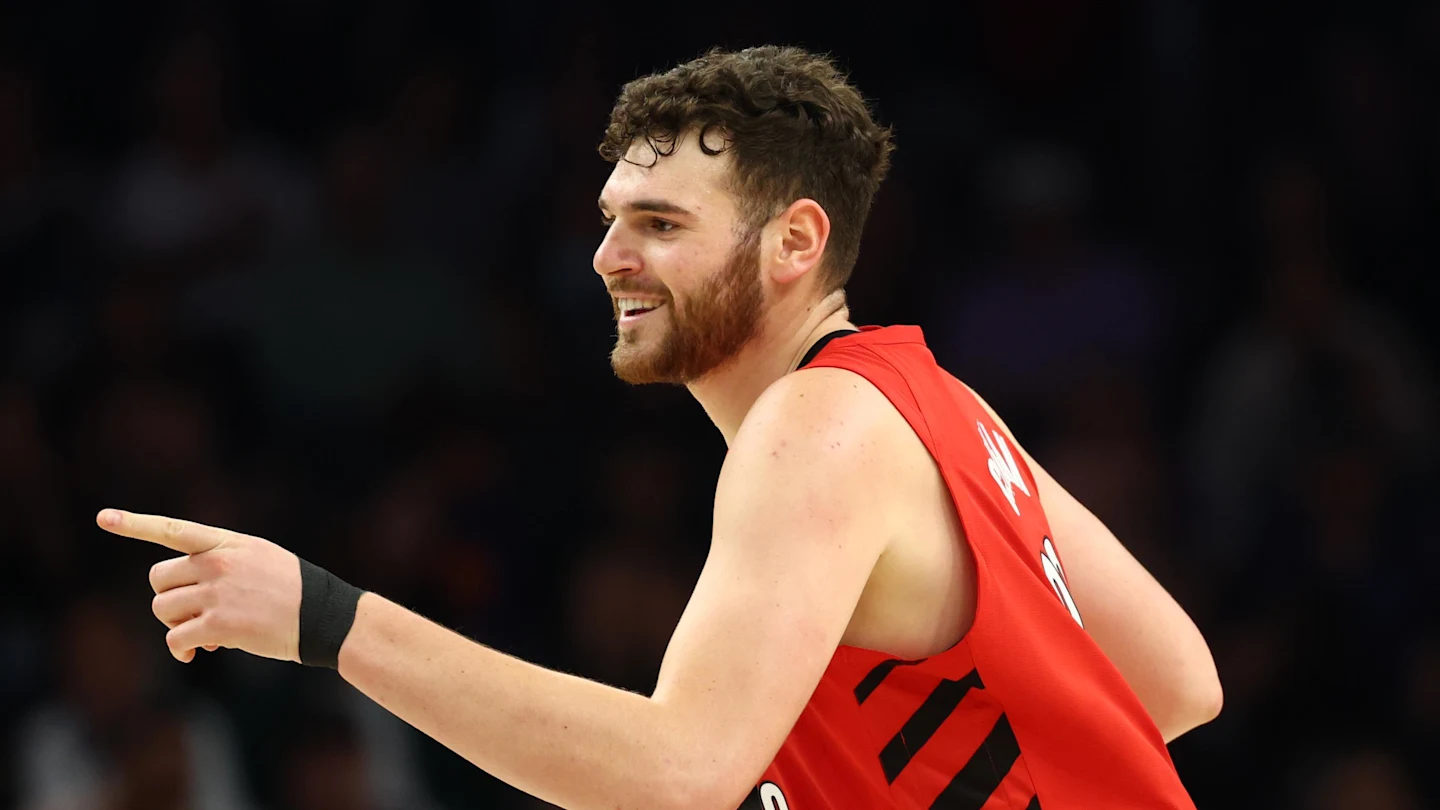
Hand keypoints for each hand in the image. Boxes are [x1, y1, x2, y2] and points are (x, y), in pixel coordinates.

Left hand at [97, 508, 301, 663]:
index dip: (135, 524)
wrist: (324, 617)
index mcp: (228, 544)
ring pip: (162, 608)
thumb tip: (186, 603)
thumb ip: (223, 564)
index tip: (103, 518)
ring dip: (176, 624)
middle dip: (168, 598)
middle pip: (158, 578)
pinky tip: (197, 652)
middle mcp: (218, 564)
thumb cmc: (295, 591)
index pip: (173, 530)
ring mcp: (217, 594)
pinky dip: (181, 648)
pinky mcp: (219, 625)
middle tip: (191, 612)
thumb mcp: (262, 559)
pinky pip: (176, 637)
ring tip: (201, 633)